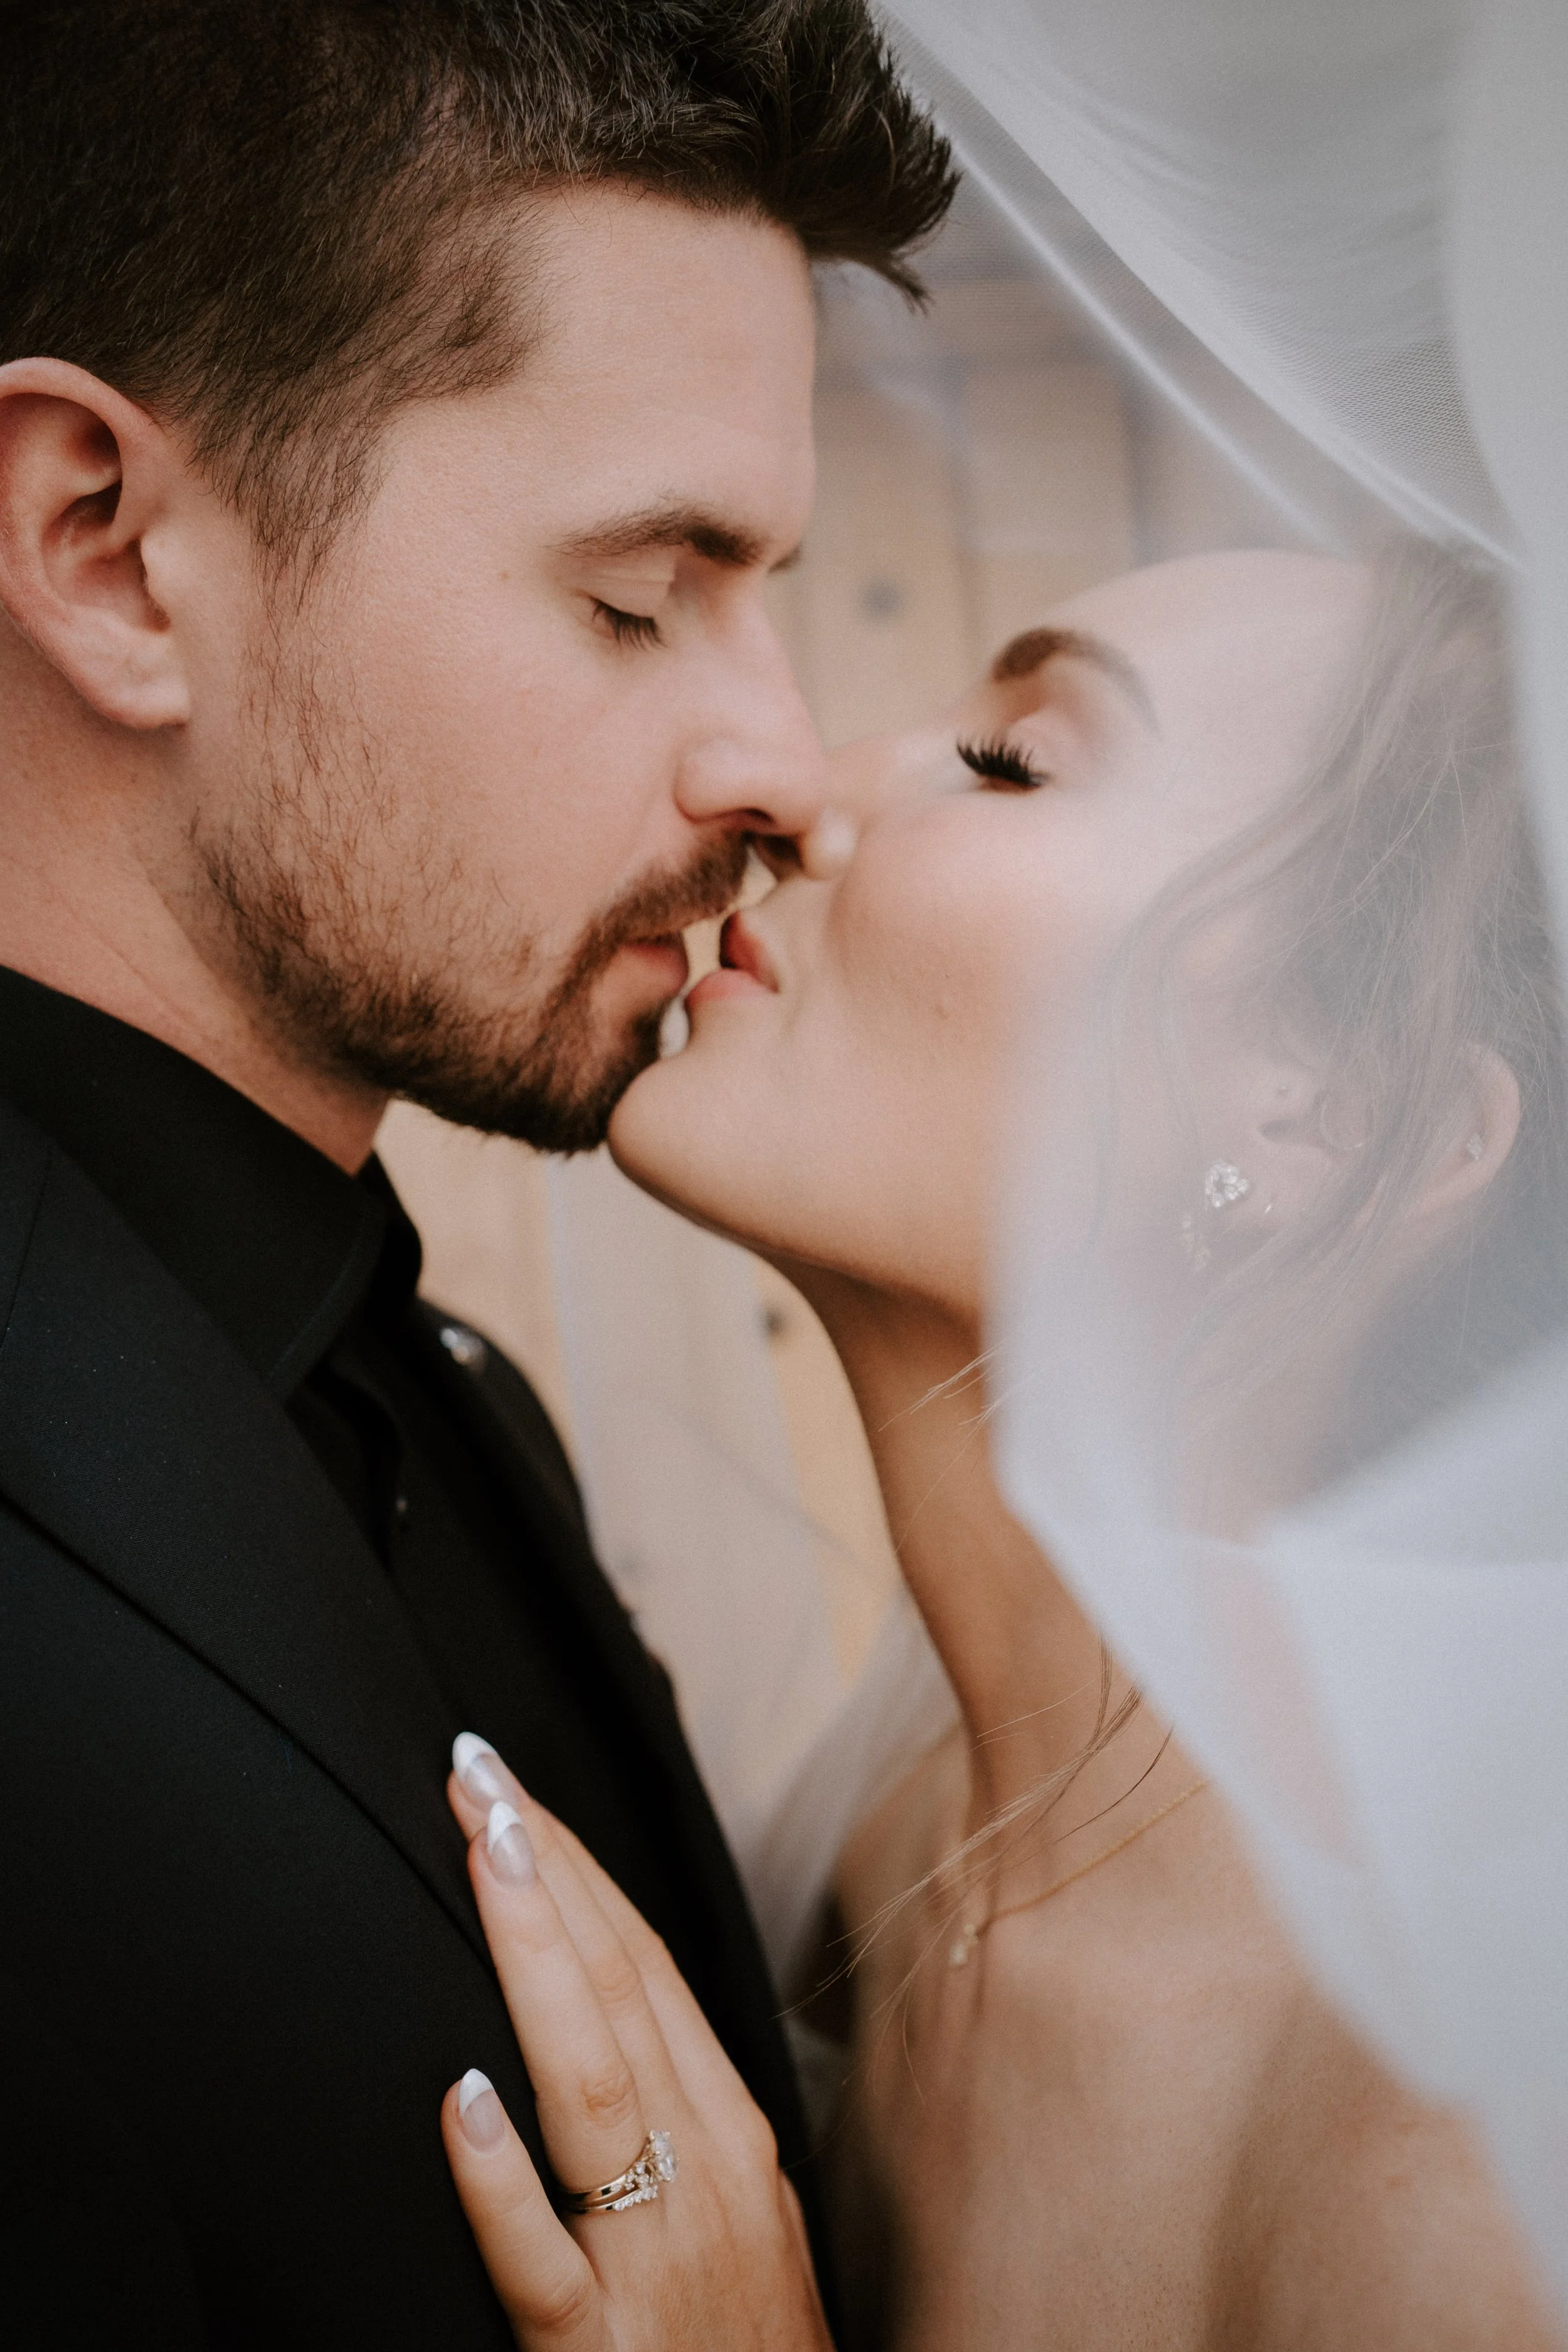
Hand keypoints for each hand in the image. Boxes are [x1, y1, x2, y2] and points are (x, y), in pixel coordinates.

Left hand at [441, 1741, 832, 2351]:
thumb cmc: (749, 2345)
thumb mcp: (729, 2206)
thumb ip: (667, 2106)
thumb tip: (594, 1997)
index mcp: (726, 2131)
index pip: (643, 1967)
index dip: (578, 1868)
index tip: (516, 1787)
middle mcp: (701, 2174)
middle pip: (616, 1993)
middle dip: (545, 1871)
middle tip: (479, 1772)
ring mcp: (655, 2262)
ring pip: (588, 2088)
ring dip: (531, 1961)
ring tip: (486, 1859)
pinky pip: (542, 2261)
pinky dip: (502, 2178)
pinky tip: (460, 2100)